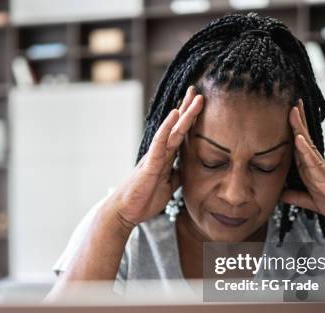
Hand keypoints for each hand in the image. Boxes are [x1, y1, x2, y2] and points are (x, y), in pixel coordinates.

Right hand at [109, 86, 203, 229]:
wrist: (126, 211)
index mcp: (166, 158)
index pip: (181, 134)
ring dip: (184, 113)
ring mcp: (155, 156)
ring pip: (172, 131)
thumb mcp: (169, 187)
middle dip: (188, 109)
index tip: (198, 103)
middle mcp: (161, 153)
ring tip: (194, 97)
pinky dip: (167, 128)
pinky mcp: (150, 164)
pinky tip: (174, 115)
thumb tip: (189, 167)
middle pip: (178, 127)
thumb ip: (178, 175)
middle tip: (197, 90)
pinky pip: (160, 143)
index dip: (189, 119)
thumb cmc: (144, 198)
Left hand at [281, 99, 324, 221]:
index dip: (291, 133)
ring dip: (299, 129)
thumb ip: (297, 197)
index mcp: (312, 171)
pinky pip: (315, 163)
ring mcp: (322, 170)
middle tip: (290, 103)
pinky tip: (298, 138)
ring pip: (307, 146)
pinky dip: (306, 151)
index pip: (299, 149)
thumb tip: (280, 193)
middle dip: (296, 122)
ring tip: (293, 111)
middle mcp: (317, 166)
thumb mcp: (313, 202)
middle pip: (303, 141)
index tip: (287, 117)